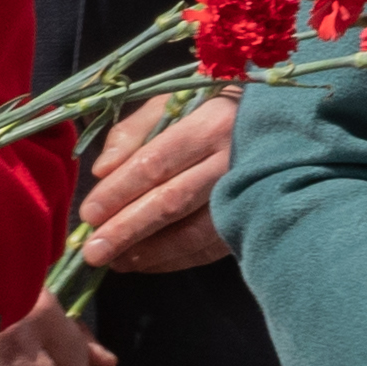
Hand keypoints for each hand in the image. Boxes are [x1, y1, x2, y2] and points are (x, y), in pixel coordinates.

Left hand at [75, 93, 236, 276]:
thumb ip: (132, 132)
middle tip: (93, 252)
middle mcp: (231, 160)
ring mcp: (247, 193)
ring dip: (150, 252)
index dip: (119, 191)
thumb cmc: (211, 109)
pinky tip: (146, 262)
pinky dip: (175, 260)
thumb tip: (102, 171)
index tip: (89, 214)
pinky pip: (210, 248)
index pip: (155, 163)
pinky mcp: (254, 219)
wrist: (277, 123)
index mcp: (209, 123)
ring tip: (115, 262)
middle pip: (172, 202)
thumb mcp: (171, 103)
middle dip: (127, 230)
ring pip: (193, 233)